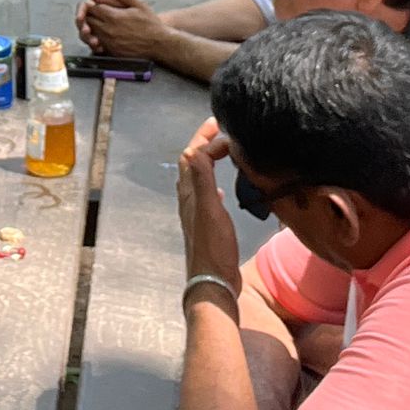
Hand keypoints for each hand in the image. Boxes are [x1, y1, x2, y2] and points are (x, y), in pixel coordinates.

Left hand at [79, 0, 164, 58]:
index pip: (93, 8)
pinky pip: (98, 44)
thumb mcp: (139, 4)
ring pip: (91, 33)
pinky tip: (103, 34)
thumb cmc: (151, 23)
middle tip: (93, 12)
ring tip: (97, 22)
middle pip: (89, 20)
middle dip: (89, 14)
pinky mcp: (112, 52)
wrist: (159, 44)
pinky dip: (97, 38)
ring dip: (91, 26)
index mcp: (114, 17)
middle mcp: (109, 30)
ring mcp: (109, 42)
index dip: (91, 4)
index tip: (93, 2)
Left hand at [176, 118, 241, 294]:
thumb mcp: (210, 211)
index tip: (220, 125)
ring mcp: (196, 213)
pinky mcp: (206, 225)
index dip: (204, 138)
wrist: (213, 284)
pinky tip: (220, 190)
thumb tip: (195, 148)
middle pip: (190, 163)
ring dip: (206, 161)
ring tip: (221, 151)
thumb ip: (202, 181)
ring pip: (197, 178)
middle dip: (202, 143)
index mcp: (189, 194)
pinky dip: (212, 184)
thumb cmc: (214, 249)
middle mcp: (189, 200)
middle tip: (218, 130)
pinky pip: (206, 196)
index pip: (192, 156)